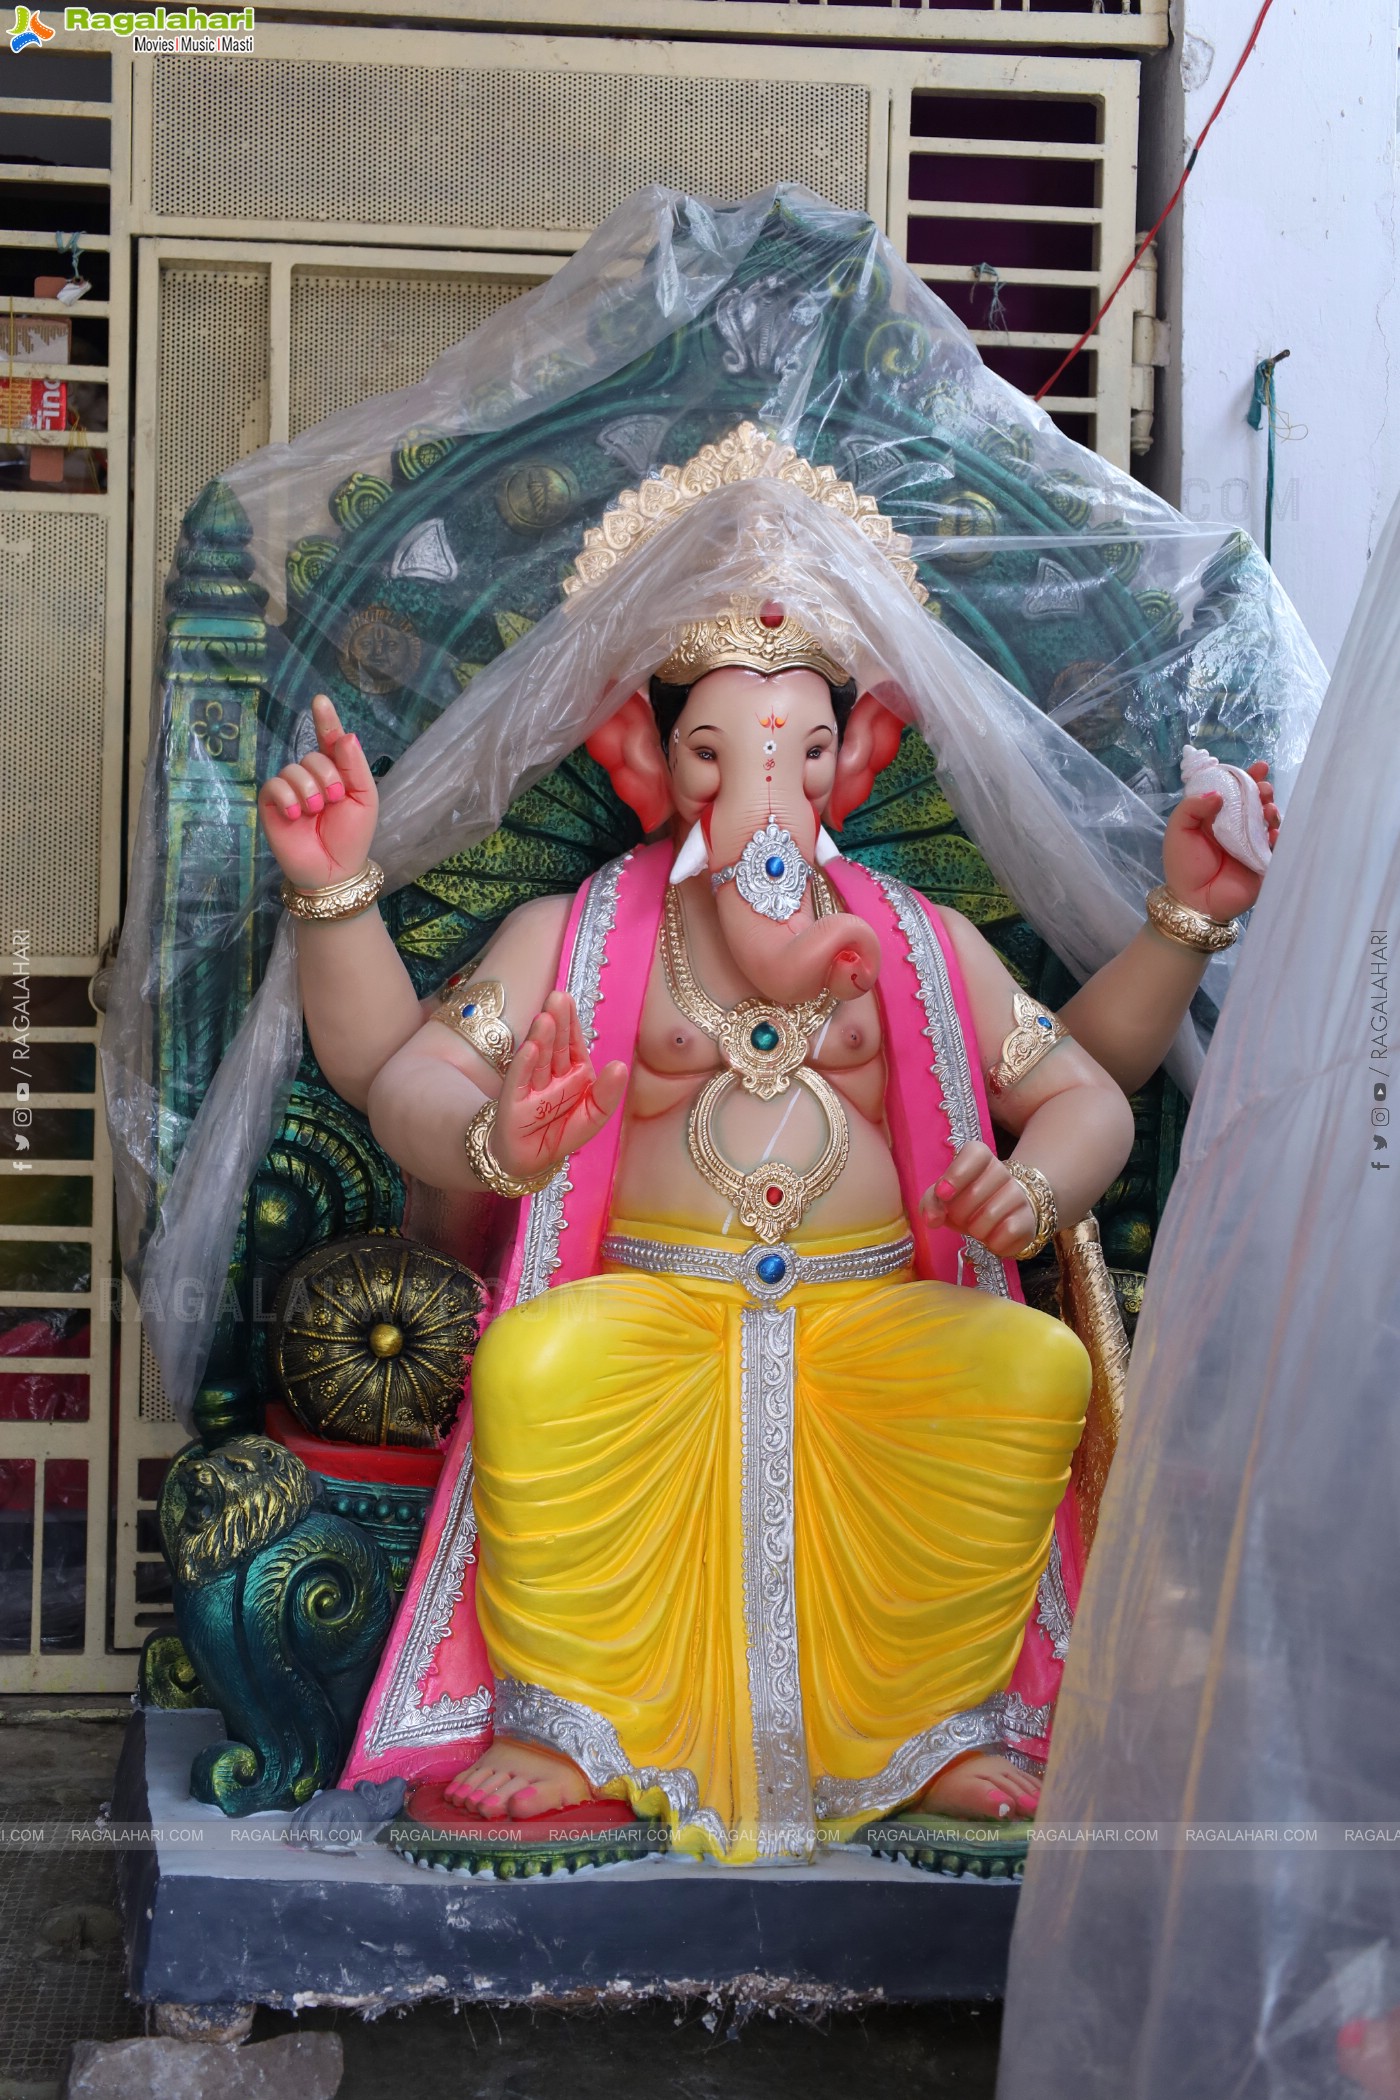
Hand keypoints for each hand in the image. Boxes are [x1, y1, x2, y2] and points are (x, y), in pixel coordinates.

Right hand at [257, 694, 377, 889]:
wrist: (334, 870)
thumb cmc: (352, 836)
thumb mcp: (364, 799)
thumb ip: (354, 766)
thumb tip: (345, 734)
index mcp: (337, 773)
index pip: (329, 740)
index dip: (326, 720)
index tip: (321, 700)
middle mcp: (312, 777)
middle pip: (312, 756)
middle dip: (326, 778)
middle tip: (334, 802)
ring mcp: (291, 790)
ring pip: (293, 769)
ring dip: (309, 791)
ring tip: (315, 813)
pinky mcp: (273, 805)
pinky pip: (273, 785)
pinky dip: (287, 797)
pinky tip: (296, 815)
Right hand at [492, 991, 627, 1180]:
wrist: (529, 1161)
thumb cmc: (561, 1134)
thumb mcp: (593, 1117)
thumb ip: (607, 1095)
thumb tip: (620, 1065)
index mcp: (572, 1073)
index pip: (572, 1044)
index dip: (571, 1024)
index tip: (569, 1001)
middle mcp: (550, 1075)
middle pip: (554, 1046)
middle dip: (556, 1022)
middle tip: (557, 998)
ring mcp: (530, 1086)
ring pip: (538, 1058)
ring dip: (541, 1038)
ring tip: (545, 1018)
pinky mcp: (512, 1102)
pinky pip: (519, 1081)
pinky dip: (525, 1065)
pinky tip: (530, 1048)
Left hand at [920, 1140, 1036, 1259]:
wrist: (1001, 1217)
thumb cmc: (967, 1203)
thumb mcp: (944, 1199)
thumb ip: (932, 1203)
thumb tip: (932, 1219)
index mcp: (979, 1158)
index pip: (975, 1153)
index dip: (957, 1173)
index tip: (943, 1194)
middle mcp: (1002, 1171)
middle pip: (975, 1192)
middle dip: (959, 1213)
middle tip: (961, 1217)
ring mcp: (1018, 1194)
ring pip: (991, 1215)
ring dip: (975, 1230)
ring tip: (977, 1227)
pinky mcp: (1028, 1218)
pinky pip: (1008, 1232)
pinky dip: (993, 1242)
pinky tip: (993, 1238)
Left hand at [1163, 759, 1279, 920]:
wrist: (1193, 901)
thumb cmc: (1183, 866)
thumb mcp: (1178, 831)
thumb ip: (1192, 808)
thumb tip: (1217, 793)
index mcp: (1217, 817)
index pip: (1235, 791)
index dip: (1247, 778)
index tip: (1259, 767)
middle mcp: (1237, 828)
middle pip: (1256, 802)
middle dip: (1264, 790)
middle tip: (1263, 787)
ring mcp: (1251, 844)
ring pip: (1269, 820)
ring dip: (1272, 810)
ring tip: (1267, 807)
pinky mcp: (1263, 862)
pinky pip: (1277, 845)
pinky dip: (1278, 835)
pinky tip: (1273, 831)